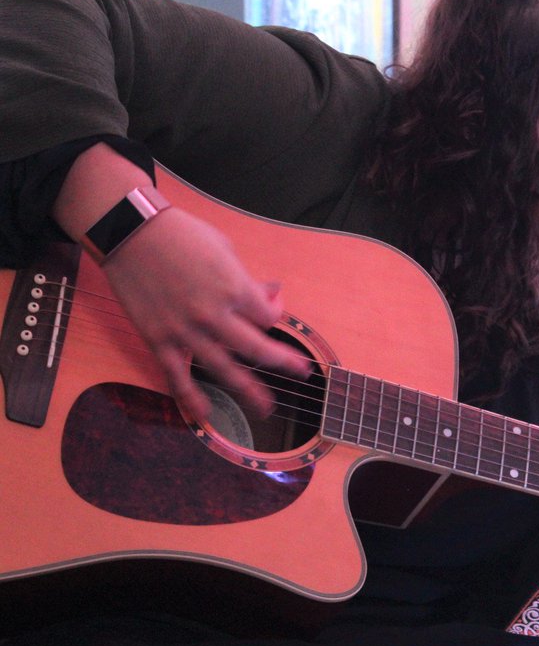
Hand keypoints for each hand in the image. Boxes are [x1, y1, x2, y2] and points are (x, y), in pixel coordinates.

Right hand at [102, 208, 309, 420]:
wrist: (129, 231)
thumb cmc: (181, 234)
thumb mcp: (225, 249)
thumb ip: (248, 279)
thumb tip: (273, 292)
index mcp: (234, 288)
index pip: (269, 317)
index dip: (275, 314)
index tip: (271, 311)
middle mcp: (214, 314)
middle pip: (258, 349)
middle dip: (284, 364)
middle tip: (301, 374)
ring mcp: (185, 331)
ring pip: (224, 369)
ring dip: (248, 392)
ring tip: (266, 408)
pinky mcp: (158, 339)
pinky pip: (177, 375)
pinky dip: (190, 397)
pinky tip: (204, 414)